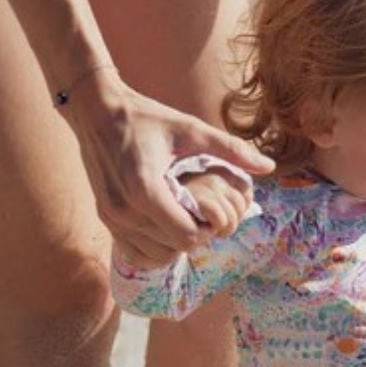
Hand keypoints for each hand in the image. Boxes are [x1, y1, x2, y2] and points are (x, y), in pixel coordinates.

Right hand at [62, 69, 273, 268]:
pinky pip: (136, 254)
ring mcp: (111, 217)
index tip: (213, 209)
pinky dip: (156, 247)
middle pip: (174, 249)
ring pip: (156, 256)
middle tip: (203, 212)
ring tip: (184, 216)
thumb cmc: (146, 117)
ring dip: (175, 243)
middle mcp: (124, 210)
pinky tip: (166, 224)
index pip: (188, 236)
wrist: (97, 111)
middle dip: (196, 235)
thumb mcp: (191, 129)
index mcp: (146, 189)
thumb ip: (231, 150)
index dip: (209, 229)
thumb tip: (269, 166)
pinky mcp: (105, 219)